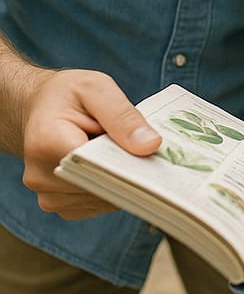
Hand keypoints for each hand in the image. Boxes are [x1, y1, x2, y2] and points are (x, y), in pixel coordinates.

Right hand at [23, 69, 160, 218]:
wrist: (40, 106)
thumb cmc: (68, 94)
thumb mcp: (97, 88)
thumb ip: (123, 116)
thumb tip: (150, 146)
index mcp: (46, 142)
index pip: (94, 165)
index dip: (127, 162)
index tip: (153, 156)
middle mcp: (39, 176)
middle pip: (99, 185)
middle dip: (127, 171)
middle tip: (148, 152)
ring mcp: (46, 194)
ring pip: (100, 198)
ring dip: (119, 180)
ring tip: (122, 152)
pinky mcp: (57, 204)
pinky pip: (94, 203)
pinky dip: (110, 188)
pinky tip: (113, 165)